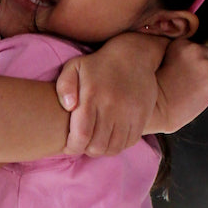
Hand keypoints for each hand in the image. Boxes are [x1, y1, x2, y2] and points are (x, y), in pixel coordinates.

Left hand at [56, 33, 166, 155]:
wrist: (133, 56)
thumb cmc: (97, 65)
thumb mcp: (74, 67)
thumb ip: (64, 86)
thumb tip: (69, 107)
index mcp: (92, 96)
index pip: (82, 135)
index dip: (73, 147)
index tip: (69, 147)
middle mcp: (112, 106)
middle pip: (97, 146)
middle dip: (86, 150)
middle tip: (82, 144)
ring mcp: (129, 113)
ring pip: (114, 148)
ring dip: (102, 150)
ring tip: (96, 142)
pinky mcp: (142, 116)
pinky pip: (129, 142)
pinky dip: (118, 145)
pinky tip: (111, 137)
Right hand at [153, 39, 207, 132]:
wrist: (155, 112)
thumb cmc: (158, 95)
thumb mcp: (166, 64)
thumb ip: (185, 58)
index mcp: (180, 43)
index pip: (200, 51)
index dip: (193, 67)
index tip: (182, 78)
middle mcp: (194, 49)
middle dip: (205, 72)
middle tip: (190, 86)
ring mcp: (204, 64)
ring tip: (194, 92)